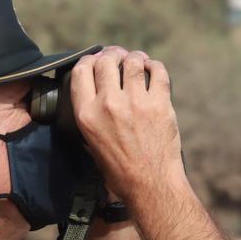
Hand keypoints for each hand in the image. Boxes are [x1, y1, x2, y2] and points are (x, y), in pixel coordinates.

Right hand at [70, 47, 184, 203]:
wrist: (150, 184)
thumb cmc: (120, 170)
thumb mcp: (91, 143)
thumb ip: (90, 116)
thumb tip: (93, 94)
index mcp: (87, 115)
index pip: (81, 70)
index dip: (89, 60)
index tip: (97, 60)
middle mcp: (108, 104)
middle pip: (106, 60)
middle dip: (113, 55)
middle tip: (119, 58)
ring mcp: (136, 103)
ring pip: (133, 61)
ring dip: (135, 58)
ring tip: (138, 62)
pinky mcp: (160, 104)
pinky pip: (158, 72)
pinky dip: (155, 67)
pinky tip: (153, 72)